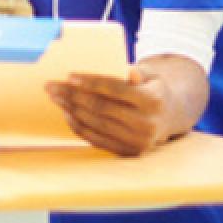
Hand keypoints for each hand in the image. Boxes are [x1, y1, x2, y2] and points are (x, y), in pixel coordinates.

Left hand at [47, 65, 182, 156]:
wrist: (170, 116)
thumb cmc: (153, 89)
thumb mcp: (151, 76)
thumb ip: (137, 72)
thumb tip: (125, 70)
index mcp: (153, 100)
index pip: (116, 89)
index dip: (91, 82)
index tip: (69, 76)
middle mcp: (147, 123)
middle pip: (101, 107)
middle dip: (73, 95)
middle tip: (52, 87)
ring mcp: (138, 141)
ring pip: (96, 124)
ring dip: (72, 111)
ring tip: (56, 99)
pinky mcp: (129, 152)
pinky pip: (97, 140)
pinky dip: (79, 127)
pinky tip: (67, 114)